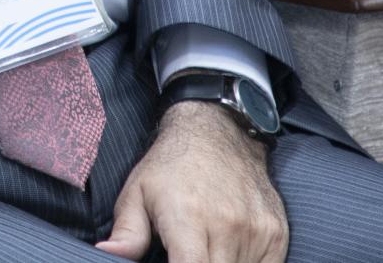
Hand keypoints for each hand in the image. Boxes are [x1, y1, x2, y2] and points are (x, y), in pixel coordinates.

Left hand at [95, 102, 287, 262]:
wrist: (219, 131)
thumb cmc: (171, 165)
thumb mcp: (137, 192)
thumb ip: (127, 232)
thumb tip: (106, 255)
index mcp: (188, 219)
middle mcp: (227, 226)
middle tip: (185, 253)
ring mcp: (256, 231)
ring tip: (205, 249)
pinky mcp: (277, 234)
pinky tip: (228, 252)